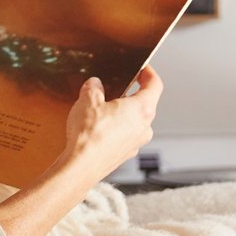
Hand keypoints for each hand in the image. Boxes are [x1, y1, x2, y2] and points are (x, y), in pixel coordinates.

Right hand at [59, 67, 162, 184]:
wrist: (81, 167)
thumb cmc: (89, 136)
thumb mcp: (88, 100)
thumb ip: (94, 88)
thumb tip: (94, 85)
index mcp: (142, 109)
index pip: (155, 84)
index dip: (149, 73)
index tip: (142, 69)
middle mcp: (144, 128)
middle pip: (144, 104)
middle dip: (130, 95)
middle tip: (115, 89)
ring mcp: (136, 144)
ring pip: (134, 122)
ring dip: (122, 114)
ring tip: (102, 111)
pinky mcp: (125, 155)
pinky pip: (125, 137)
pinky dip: (116, 131)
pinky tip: (98, 130)